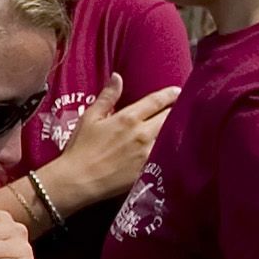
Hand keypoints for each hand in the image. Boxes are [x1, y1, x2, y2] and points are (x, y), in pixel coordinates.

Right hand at [50, 75, 180, 206]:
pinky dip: (169, 148)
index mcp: (128, 118)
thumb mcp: (89, 118)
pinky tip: (171, 148)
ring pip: (170, 136)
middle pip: (169, 117)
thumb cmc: (80, 148)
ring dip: (174, 130)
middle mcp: (143, 134)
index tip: (177, 91)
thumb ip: (107, 97)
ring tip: (179, 126)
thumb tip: (117, 77)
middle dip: (176, 110)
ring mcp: (148, 154)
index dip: (169, 94)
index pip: (156, 101)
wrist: (77, 181)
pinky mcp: (148, 170)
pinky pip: (165, 155)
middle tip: (181, 107)